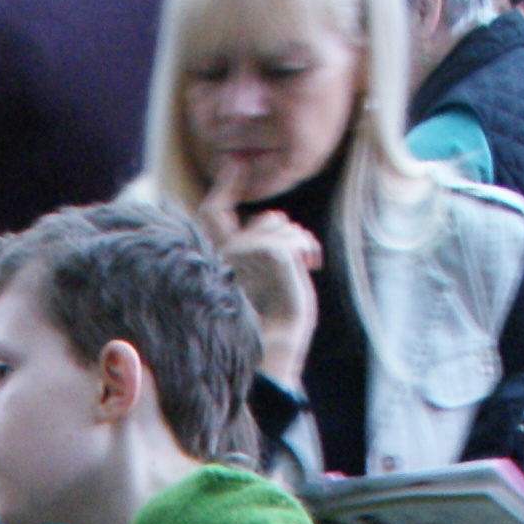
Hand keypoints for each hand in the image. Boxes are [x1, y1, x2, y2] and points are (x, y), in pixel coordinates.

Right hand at [200, 159, 319, 389]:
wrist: (270, 362)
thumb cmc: (269, 336)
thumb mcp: (263, 286)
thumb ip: (258, 252)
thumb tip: (271, 222)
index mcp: (216, 264)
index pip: (214, 213)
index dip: (226, 184)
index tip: (234, 162)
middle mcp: (220, 256)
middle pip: (263, 220)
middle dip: (288, 235)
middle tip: (303, 259)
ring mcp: (237, 252)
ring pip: (279, 225)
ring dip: (299, 244)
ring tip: (305, 267)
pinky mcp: (259, 252)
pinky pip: (291, 235)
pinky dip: (305, 249)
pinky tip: (310, 265)